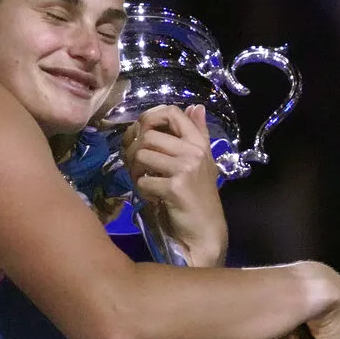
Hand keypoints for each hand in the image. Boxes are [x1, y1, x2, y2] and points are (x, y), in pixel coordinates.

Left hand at [121, 104, 227, 266]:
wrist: (206, 232)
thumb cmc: (199, 197)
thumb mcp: (202, 162)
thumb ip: (198, 133)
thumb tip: (195, 106)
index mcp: (199, 142)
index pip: (172, 112)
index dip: (148, 118)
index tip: (140, 134)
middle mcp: (194, 151)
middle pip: (148, 134)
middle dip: (133, 150)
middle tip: (136, 165)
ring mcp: (186, 169)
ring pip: (142, 155)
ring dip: (135, 170)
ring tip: (144, 181)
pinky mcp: (175, 188)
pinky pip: (144, 180)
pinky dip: (142, 191)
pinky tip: (153, 197)